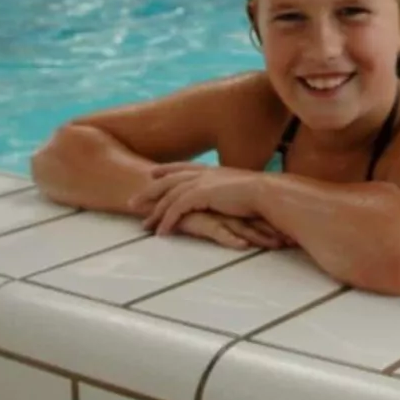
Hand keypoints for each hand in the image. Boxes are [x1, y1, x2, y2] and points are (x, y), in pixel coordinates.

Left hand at [129, 165, 265, 235]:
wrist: (266, 192)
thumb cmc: (261, 194)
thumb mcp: (241, 189)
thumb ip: (230, 190)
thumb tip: (231, 196)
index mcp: (213, 170)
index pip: (183, 167)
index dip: (167, 169)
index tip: (153, 173)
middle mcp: (203, 173)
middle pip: (168, 180)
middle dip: (149, 191)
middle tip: (132, 202)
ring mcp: (200, 182)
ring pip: (168, 196)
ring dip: (154, 212)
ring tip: (143, 225)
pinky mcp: (200, 195)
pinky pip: (176, 209)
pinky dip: (167, 221)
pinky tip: (162, 232)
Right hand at [175, 211, 289, 250]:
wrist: (158, 196)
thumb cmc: (185, 209)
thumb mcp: (210, 217)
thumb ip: (227, 225)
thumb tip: (248, 236)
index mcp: (232, 210)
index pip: (260, 219)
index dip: (278, 227)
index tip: (296, 239)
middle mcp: (227, 211)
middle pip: (257, 223)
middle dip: (275, 233)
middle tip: (294, 243)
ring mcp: (215, 215)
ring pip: (242, 227)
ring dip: (260, 237)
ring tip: (277, 245)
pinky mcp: (200, 220)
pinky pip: (217, 231)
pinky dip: (230, 239)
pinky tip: (242, 245)